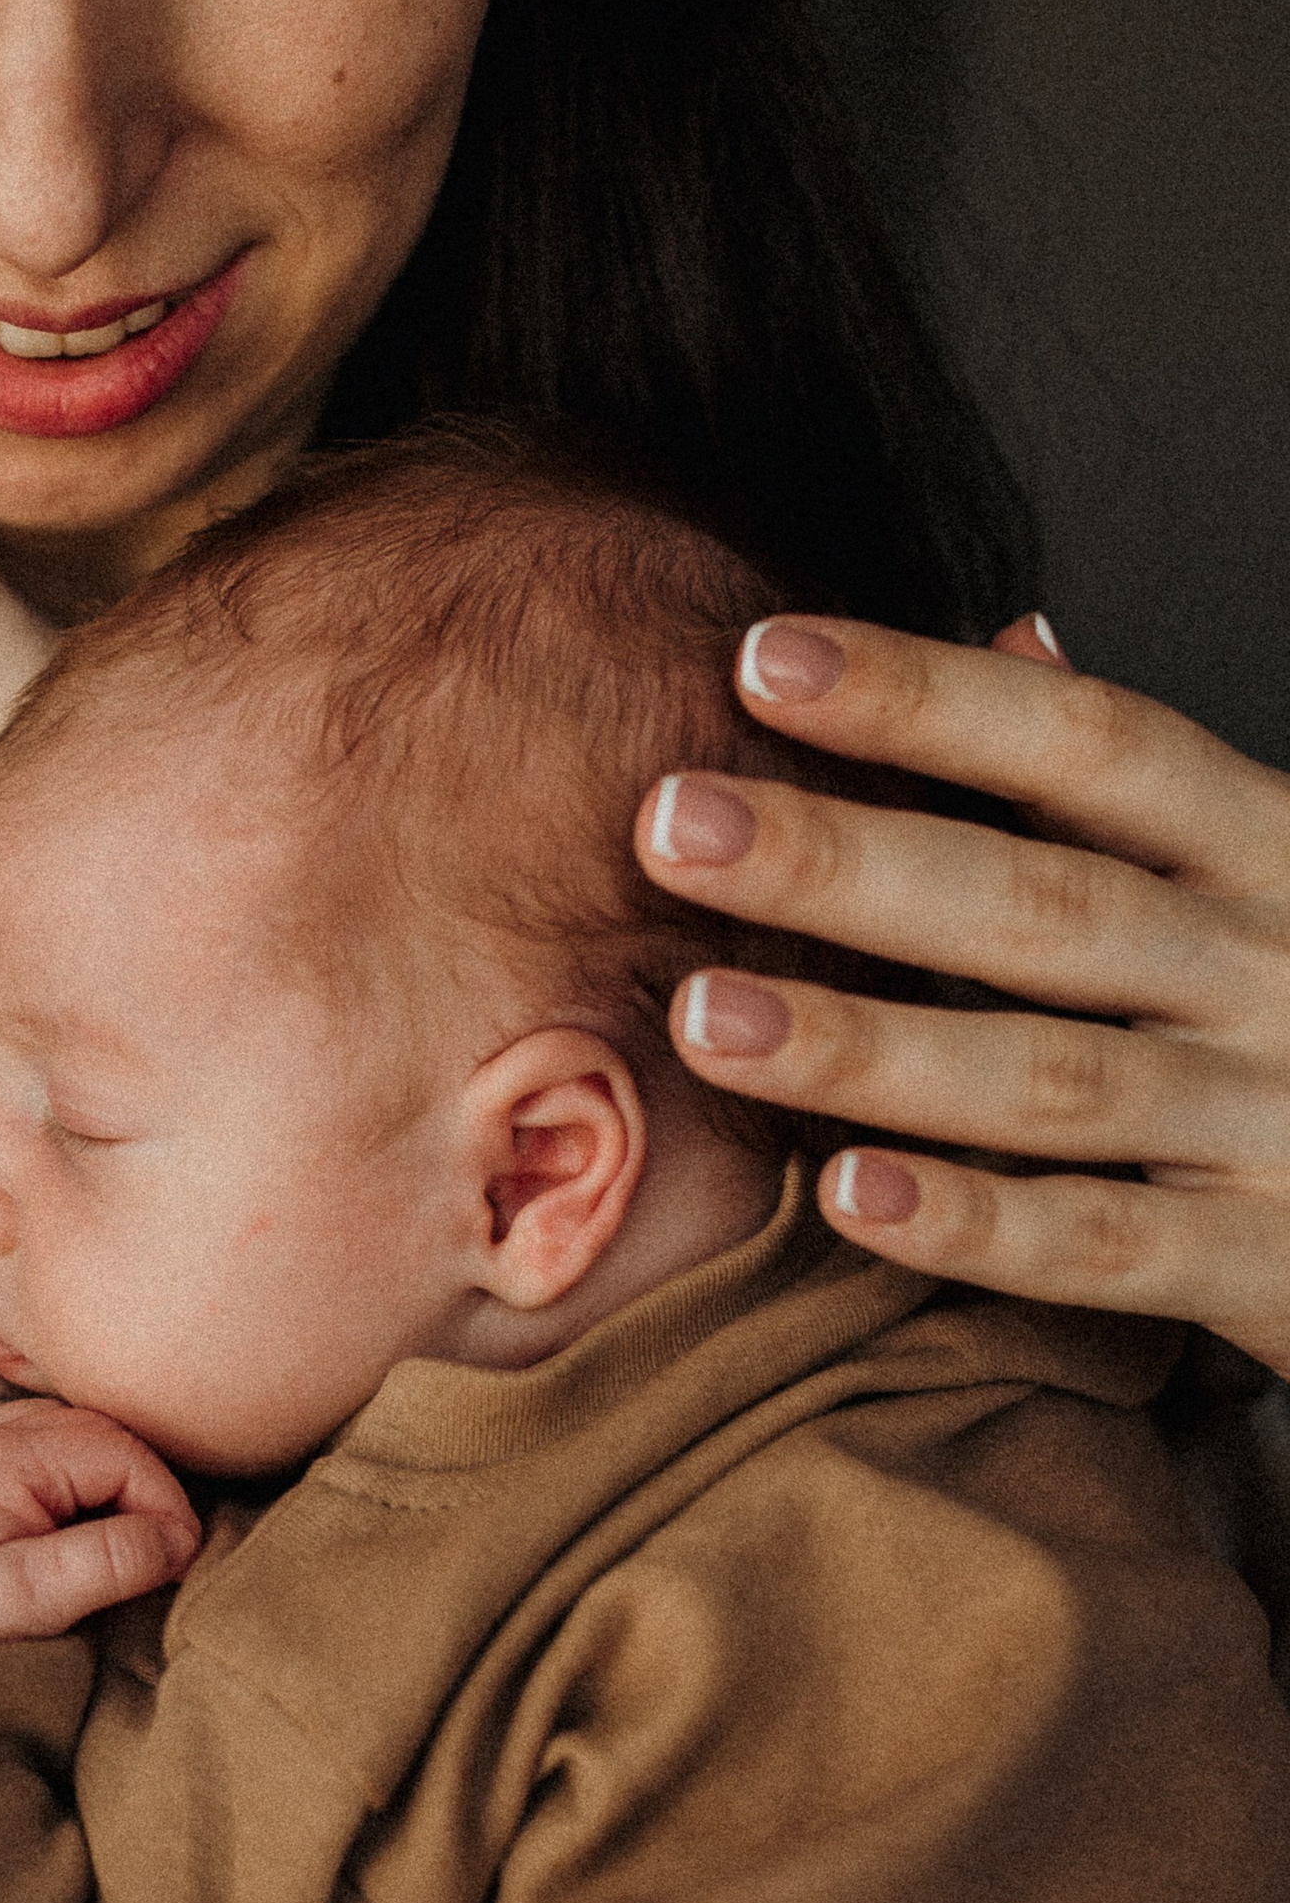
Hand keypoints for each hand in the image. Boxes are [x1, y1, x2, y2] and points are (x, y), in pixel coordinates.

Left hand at [0, 1402, 200, 1744]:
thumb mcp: (23, 1599)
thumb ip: (105, 1562)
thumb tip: (178, 1540)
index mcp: (5, 1450)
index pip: (125, 1451)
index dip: (168, 1504)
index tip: (182, 1563)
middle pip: (100, 1434)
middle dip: (144, 1489)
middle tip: (163, 1555)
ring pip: (68, 1435)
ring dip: (107, 1480)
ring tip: (123, 1544)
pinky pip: (30, 1444)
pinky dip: (65, 1474)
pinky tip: (66, 1523)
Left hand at [634, 613, 1289, 1375]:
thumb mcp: (1264, 879)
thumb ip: (1131, 786)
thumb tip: (1017, 637)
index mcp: (1266, 851)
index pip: (1090, 745)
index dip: (928, 698)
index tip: (759, 657)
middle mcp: (1275, 969)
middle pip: (1043, 902)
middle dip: (849, 861)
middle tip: (672, 823)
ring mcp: (1275, 1119)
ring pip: (1050, 1079)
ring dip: (868, 1049)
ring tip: (705, 1017)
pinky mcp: (1268, 1265)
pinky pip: (1103, 1246)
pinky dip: (976, 1224)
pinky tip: (846, 1195)